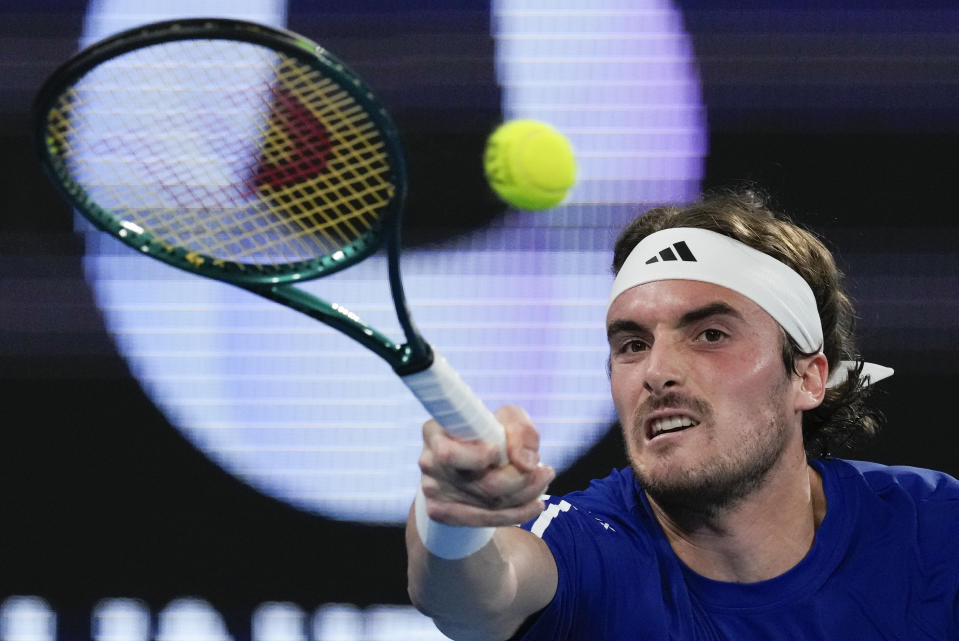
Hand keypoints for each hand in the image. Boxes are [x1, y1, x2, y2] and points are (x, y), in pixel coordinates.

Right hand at [418, 405, 555, 527]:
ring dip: (526, 494)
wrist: (469, 462)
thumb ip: (520, 429)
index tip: (497, 451)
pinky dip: (517, 513)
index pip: (449, 454)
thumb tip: (525, 462)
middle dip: (521, 479)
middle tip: (545, 470)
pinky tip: (536, 505)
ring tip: (544, 480)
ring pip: (488, 503)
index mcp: (436, 432)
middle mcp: (429, 462)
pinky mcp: (442, 513)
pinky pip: (485, 519)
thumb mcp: (507, 420)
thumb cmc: (489, 434)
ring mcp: (433, 491)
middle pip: (481, 483)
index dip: (478, 457)